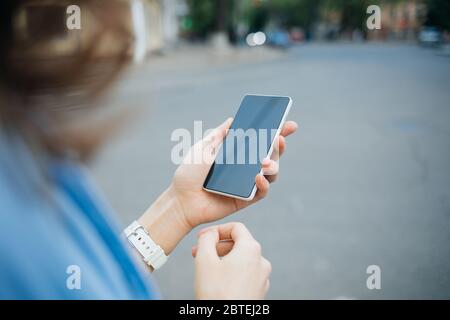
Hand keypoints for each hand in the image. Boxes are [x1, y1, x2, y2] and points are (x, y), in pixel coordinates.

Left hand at [138, 118, 296, 255]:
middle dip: (279, 145)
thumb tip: (233, 120)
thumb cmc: (189, 174)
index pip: (260, 140)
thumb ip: (218, 136)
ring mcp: (247, 182)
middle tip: (279, 139)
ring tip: (265, 161)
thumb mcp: (202, 149)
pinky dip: (264, 183)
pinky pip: (262, 191)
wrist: (181, 200)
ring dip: (273, 165)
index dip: (277, 132)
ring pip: (271, 172)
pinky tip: (258, 176)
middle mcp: (245, 166)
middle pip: (271, 154)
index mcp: (236, 152)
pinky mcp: (246, 199)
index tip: (288, 124)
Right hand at [193, 222, 270, 299]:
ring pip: (242, 259)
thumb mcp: (204, 259)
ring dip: (223, 259)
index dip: (217, 229)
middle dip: (217, 245)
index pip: (236, 227)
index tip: (202, 237)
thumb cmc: (215, 294)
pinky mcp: (259, 291)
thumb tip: (210, 233)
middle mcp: (261, 261)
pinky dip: (232, 272)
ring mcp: (262, 278)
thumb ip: (207, 238)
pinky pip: (246, 274)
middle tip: (198, 253)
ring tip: (206, 268)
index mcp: (251, 249)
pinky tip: (218, 282)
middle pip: (239, 243)